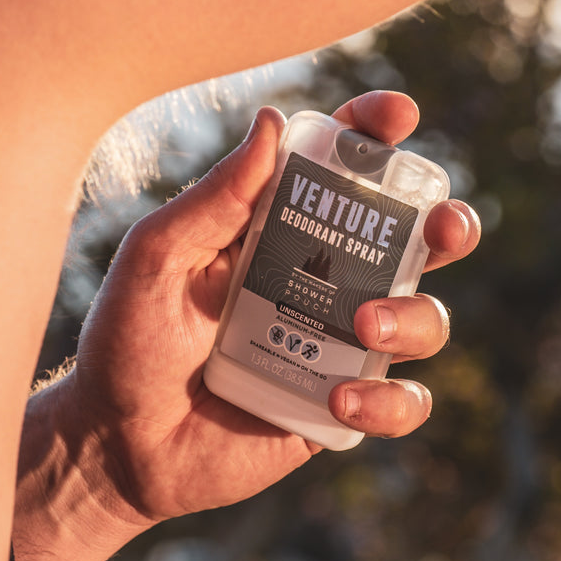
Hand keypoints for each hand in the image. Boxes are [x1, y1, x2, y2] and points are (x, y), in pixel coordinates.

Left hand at [12, 92, 480, 560]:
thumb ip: (213, 199)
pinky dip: (390, 402)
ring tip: (364, 327)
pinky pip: (401, 404)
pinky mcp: (336, 409)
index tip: (397, 116)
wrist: (116, 445)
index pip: (336, 172)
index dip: (373, 137)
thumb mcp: (156, 259)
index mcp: (272, 233)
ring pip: (422, 318)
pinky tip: (340, 402)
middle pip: (409, 241)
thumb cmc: (126, 341)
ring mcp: (331, 346)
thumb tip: (272, 121)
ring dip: (414, 316)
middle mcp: (316, 282)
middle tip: (441, 225)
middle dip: (444, 222)